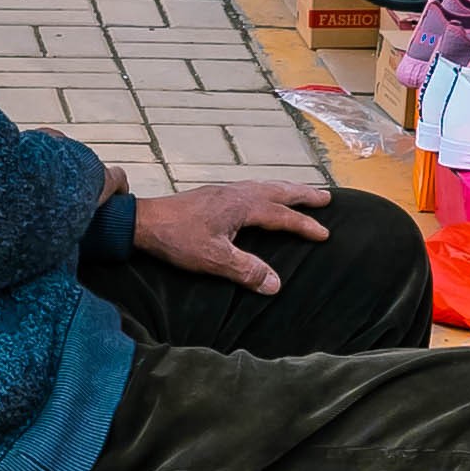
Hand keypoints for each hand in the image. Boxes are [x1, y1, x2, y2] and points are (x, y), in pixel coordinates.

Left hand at [131, 180, 333, 291]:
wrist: (143, 221)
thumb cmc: (177, 239)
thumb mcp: (213, 259)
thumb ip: (246, 270)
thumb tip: (276, 285)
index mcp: (243, 206)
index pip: (282, 216)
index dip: (305, 226)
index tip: (325, 234)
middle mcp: (238, 193)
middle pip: (279, 190)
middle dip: (304, 194)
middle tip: (326, 197)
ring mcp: (225, 191)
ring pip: (264, 185)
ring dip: (286, 189)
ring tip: (301, 192)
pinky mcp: (214, 195)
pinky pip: (251, 187)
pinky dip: (266, 189)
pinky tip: (261, 196)